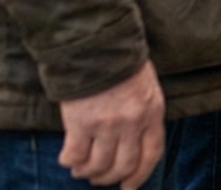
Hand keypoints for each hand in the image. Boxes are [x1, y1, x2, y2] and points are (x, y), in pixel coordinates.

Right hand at [57, 60, 164, 189]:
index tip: (128, 187)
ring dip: (88, 172)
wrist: (97, 44)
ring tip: (81, 169)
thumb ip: (144, 115)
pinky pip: (75, 156)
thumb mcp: (146, 88)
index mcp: (152, 112)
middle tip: (99, 178)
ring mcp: (106, 124)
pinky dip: (70, 162)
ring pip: (98, 165)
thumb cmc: (122, 64)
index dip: (140, 176)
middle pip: (123, 165)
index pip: (151, 154)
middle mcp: (132, 122)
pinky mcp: (80, 122)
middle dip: (109, 178)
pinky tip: (68, 158)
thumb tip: (134, 144)